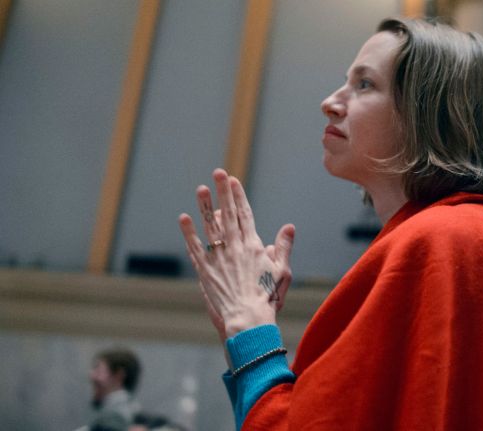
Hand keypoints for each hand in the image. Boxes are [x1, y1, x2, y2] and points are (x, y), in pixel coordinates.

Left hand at [179, 168, 294, 337]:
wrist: (248, 319)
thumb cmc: (267, 297)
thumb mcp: (282, 271)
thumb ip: (283, 247)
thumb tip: (289, 226)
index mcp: (254, 246)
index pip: (245, 215)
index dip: (239, 196)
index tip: (234, 181)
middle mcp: (235, 247)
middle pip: (228, 214)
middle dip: (223, 192)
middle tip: (218, 172)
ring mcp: (218, 258)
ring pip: (210, 226)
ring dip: (204, 206)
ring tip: (201, 188)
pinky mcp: (205, 270)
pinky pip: (195, 247)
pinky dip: (189, 232)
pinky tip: (184, 218)